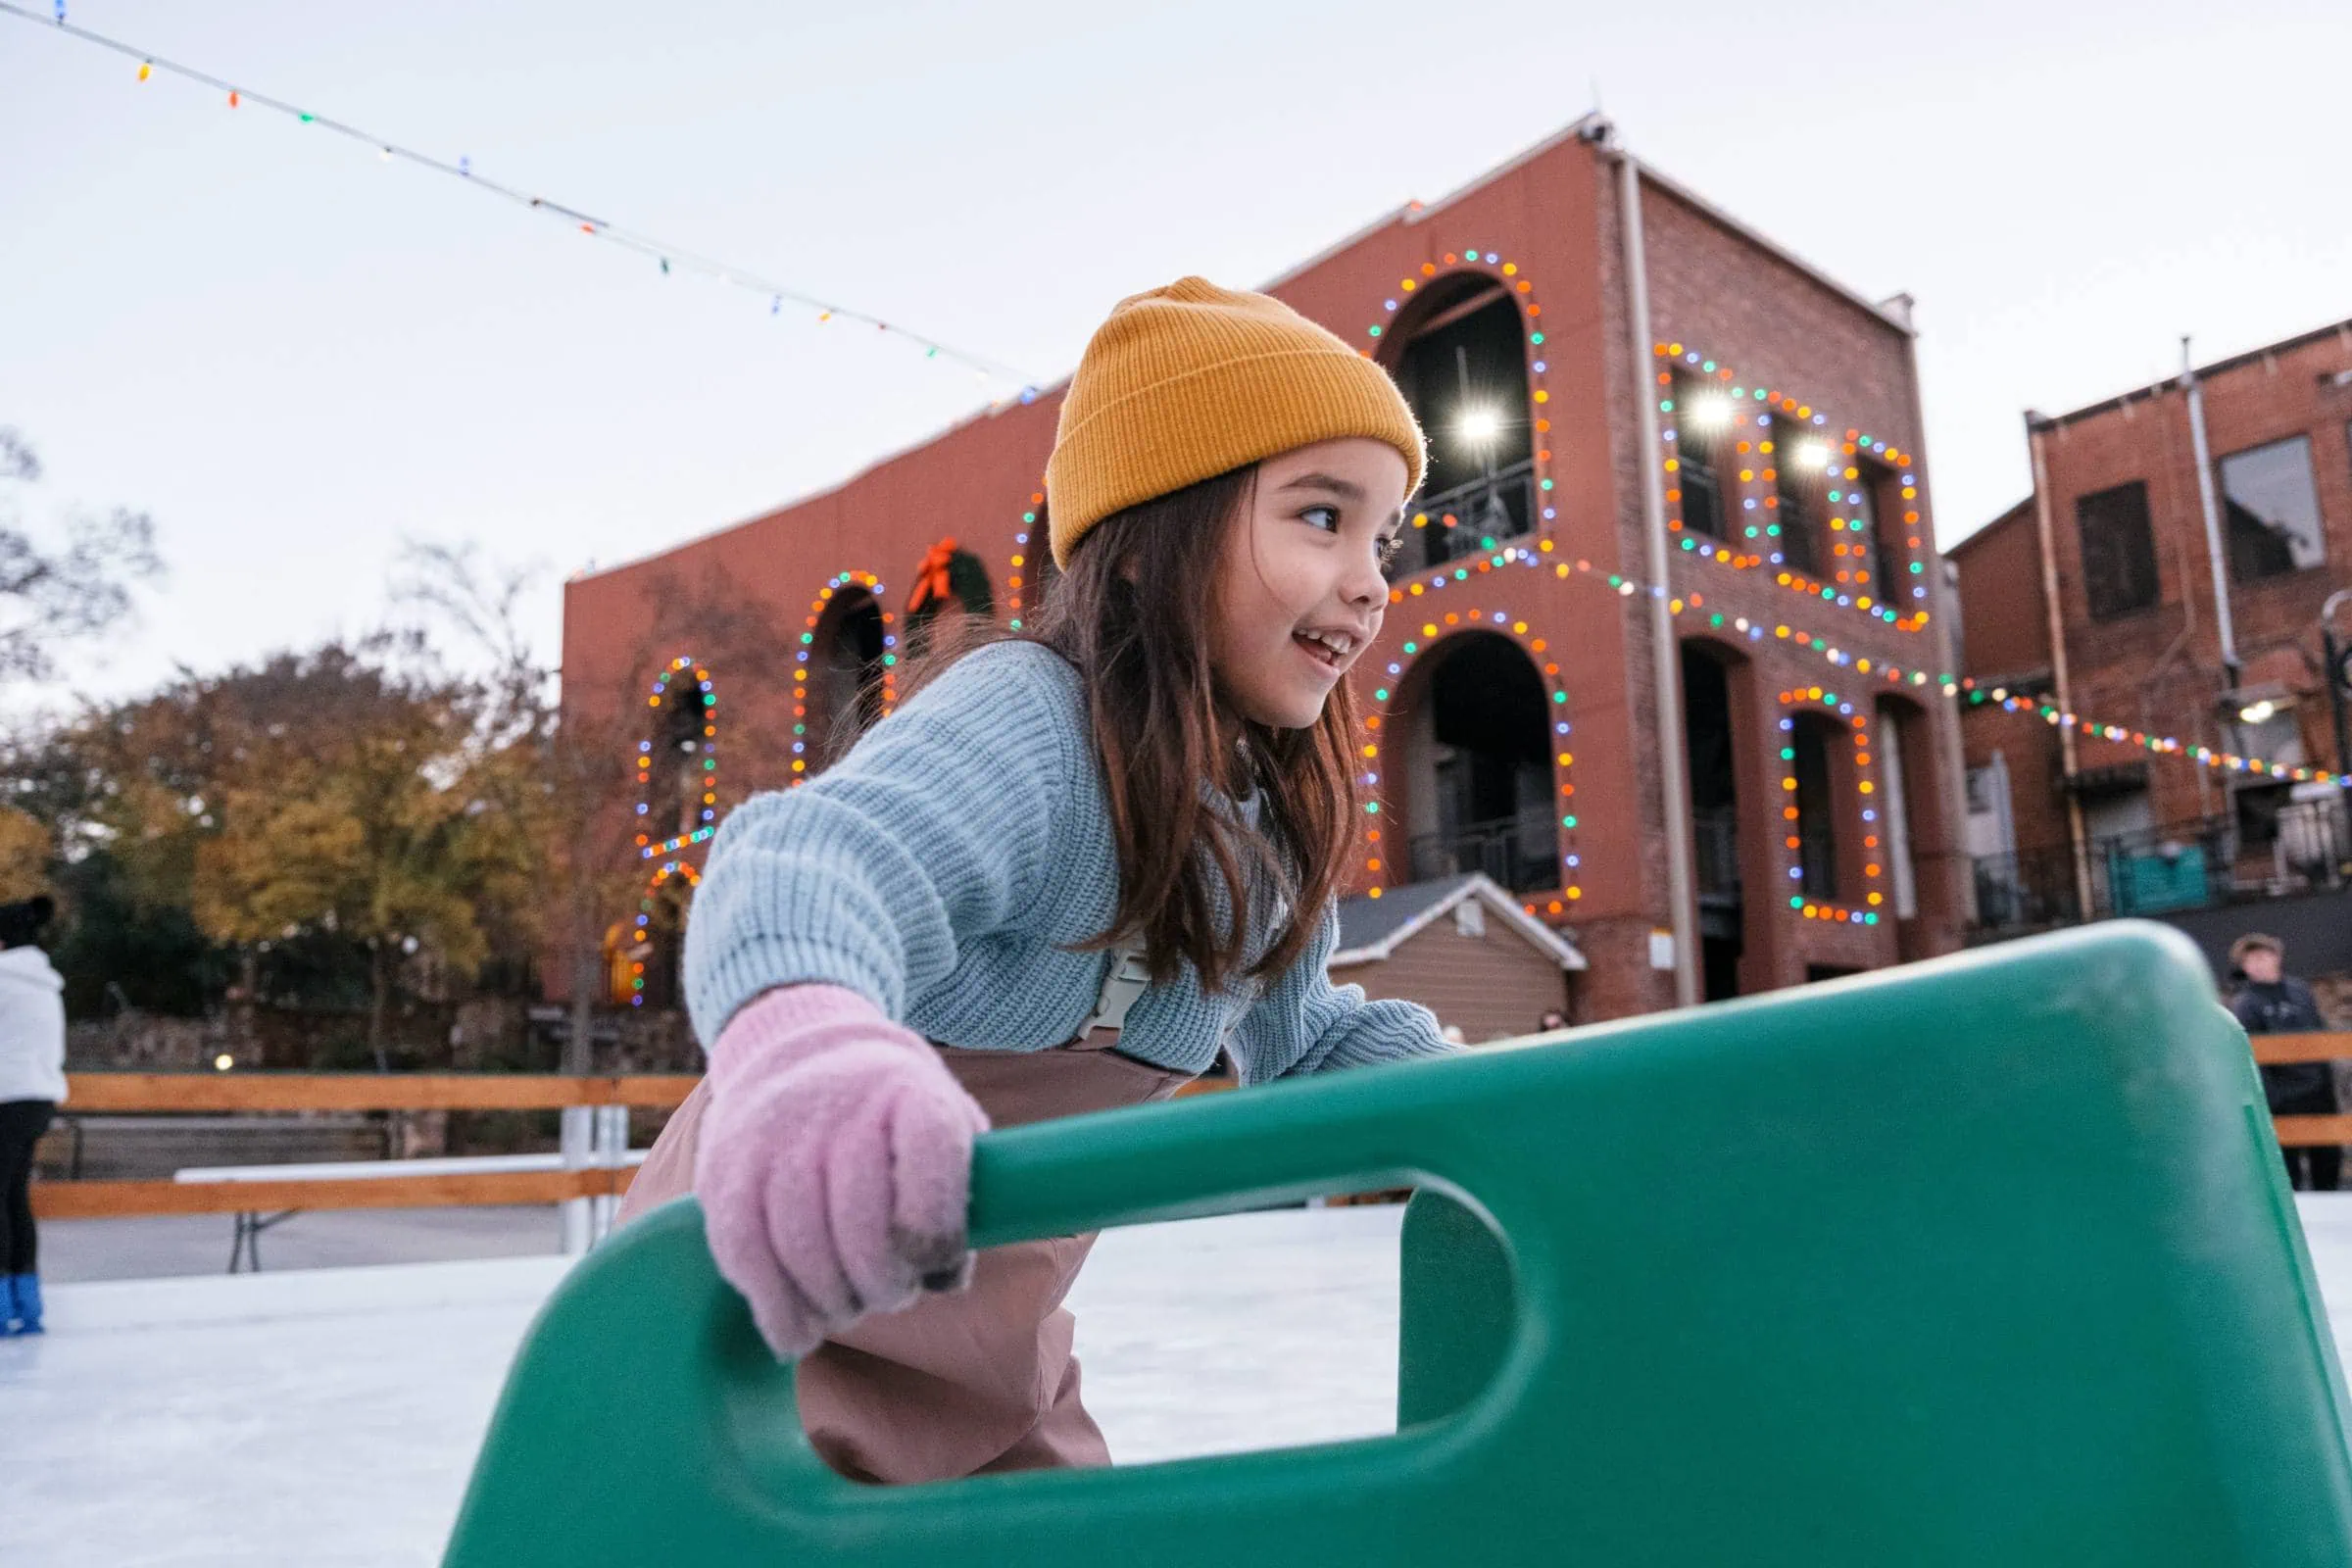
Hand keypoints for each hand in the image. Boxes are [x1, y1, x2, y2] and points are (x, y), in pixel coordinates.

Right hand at [693, 984, 988, 1358]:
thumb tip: (945, 1278)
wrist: (796, 1045)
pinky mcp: (724, 1170)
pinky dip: (777, 1309)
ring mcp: (775, 1137)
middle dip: (883, 1283)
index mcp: (909, 1092)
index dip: (936, 1236)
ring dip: (831, 1301)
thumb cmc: (888, 1110)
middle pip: (863, 1226)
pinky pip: (745, 1256)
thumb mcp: (940, 1122)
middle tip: (889, 1293)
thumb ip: (960, 1193)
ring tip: (846, 1307)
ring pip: (802, 1248)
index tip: (934, 1261)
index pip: (931, 1171)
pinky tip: (798, 1331)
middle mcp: (839, 1106)